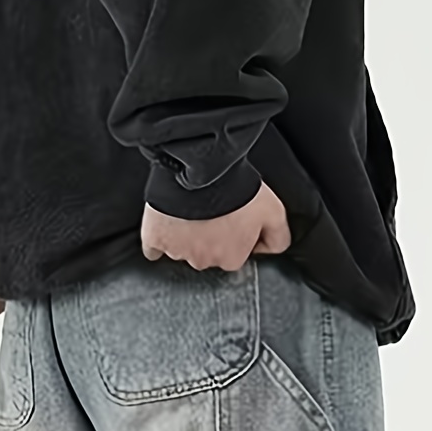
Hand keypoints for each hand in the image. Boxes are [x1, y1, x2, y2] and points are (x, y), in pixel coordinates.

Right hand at [142, 181, 291, 272]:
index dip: (235, 236)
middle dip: (210, 237)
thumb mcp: (274, 211)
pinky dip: (158, 241)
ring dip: (186, 235)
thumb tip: (275, 249)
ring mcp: (177, 251)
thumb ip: (278, 237)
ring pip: (182, 249)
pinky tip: (166, 228)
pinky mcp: (155, 239)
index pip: (234, 254)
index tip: (233, 220)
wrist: (203, 168)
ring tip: (191, 211)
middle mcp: (204, 261)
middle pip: (207, 254)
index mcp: (232, 259)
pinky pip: (154, 249)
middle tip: (213, 212)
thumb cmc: (237, 188)